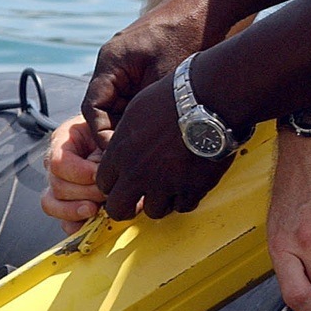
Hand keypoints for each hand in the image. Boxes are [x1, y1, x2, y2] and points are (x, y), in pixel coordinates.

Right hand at [42, 115, 106, 234]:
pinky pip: (61, 219)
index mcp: (64, 139)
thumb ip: (107, 146)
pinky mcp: (67, 203)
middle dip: (85, 192)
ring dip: (75, 211)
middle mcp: (56, 162)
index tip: (100, 175)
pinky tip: (91, 223)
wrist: (124, 139)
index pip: (59, 162)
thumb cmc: (116, 131)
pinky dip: (75, 225)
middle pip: (57, 185)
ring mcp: (59, 184)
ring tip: (96, 211)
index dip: (80, 173)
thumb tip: (107, 171)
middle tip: (107, 193)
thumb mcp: (111, 130)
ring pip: (52, 204)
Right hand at [81, 0, 209, 149]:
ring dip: (133, 125)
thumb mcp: (165, 79)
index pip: (92, 108)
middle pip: (104, 109)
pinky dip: (144, 113)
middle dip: (118, 134)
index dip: (103, 136)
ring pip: (121, 105)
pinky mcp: (143, 67)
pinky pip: (136, 96)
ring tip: (150, 148)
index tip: (119, 155)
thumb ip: (143, 109)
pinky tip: (161, 129)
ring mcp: (128, 65)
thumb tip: (132, 144)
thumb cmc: (186, 36)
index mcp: (110, 62)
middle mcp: (113, 64)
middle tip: (136, 157)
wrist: (206, 7)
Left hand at [95, 74, 234, 220]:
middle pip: (118, 209)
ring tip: (170, 188)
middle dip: (126, 206)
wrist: (207, 102)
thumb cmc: (172, 98)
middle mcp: (137, 173)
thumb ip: (124, 138)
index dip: (114, 185)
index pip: (103, 184)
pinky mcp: (190, 189)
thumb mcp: (136, 111)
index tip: (124, 181)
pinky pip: (182, 207)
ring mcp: (164, 184)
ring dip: (160, 202)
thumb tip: (121, 148)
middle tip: (138, 200)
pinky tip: (189, 184)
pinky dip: (185, 199)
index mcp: (120, 153)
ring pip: (153, 211)